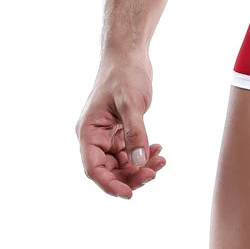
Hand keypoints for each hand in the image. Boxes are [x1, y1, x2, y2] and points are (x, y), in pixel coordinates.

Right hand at [75, 54, 166, 198]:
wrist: (129, 55)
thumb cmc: (124, 74)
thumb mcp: (131, 103)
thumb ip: (135, 133)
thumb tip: (138, 163)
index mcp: (88, 131)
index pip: (93, 168)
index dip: (110, 184)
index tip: (129, 194)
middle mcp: (95, 136)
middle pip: (109, 169)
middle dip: (131, 175)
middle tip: (154, 171)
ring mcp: (107, 134)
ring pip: (121, 162)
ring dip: (140, 165)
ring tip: (161, 159)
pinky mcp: (120, 130)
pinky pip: (130, 151)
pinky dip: (143, 154)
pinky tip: (158, 149)